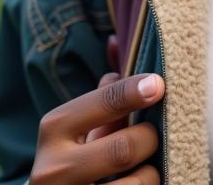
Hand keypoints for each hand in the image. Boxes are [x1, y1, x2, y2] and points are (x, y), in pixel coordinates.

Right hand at [30, 71, 164, 183]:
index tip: (159, 85)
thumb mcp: (82, 123)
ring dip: (149, 174)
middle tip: (151, 139)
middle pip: (125, 148)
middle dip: (148, 140)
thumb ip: (104, 91)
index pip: (106, 101)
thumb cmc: (75, 155)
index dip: (137, 90)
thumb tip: (116, 41)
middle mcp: (54, 168)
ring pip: (137, 183)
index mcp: (55, 128)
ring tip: (141, 170)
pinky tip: (136, 183)